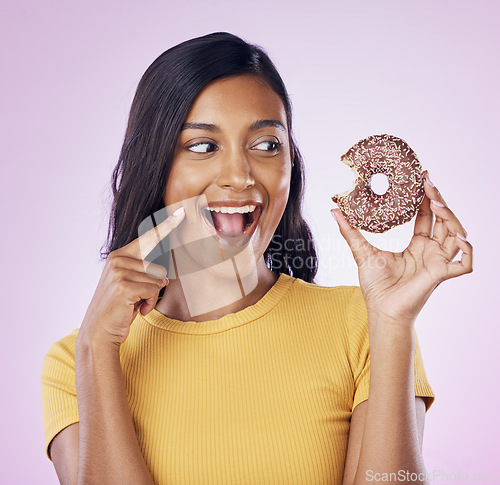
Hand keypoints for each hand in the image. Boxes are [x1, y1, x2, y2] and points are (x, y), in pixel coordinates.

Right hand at [78, 207, 184, 345]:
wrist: (99, 330)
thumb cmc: (118, 308)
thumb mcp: (131, 285)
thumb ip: (145, 274)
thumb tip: (164, 277)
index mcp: (119, 256)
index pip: (147, 238)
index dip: (166, 226)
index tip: (180, 214)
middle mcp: (118, 259)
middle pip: (158, 267)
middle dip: (154, 287)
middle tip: (137, 299)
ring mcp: (119, 272)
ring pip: (157, 280)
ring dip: (151, 297)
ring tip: (134, 304)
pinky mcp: (123, 285)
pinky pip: (153, 290)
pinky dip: (149, 303)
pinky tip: (134, 310)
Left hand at [330, 171, 472, 325]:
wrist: (380, 309)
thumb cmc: (375, 285)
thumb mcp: (361, 251)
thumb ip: (350, 231)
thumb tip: (334, 210)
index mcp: (417, 245)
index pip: (427, 216)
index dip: (427, 198)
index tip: (422, 178)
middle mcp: (431, 251)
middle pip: (444, 220)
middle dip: (439, 200)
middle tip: (428, 183)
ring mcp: (438, 263)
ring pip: (457, 235)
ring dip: (451, 218)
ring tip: (436, 203)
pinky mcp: (441, 275)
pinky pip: (465, 264)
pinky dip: (467, 251)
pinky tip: (457, 238)